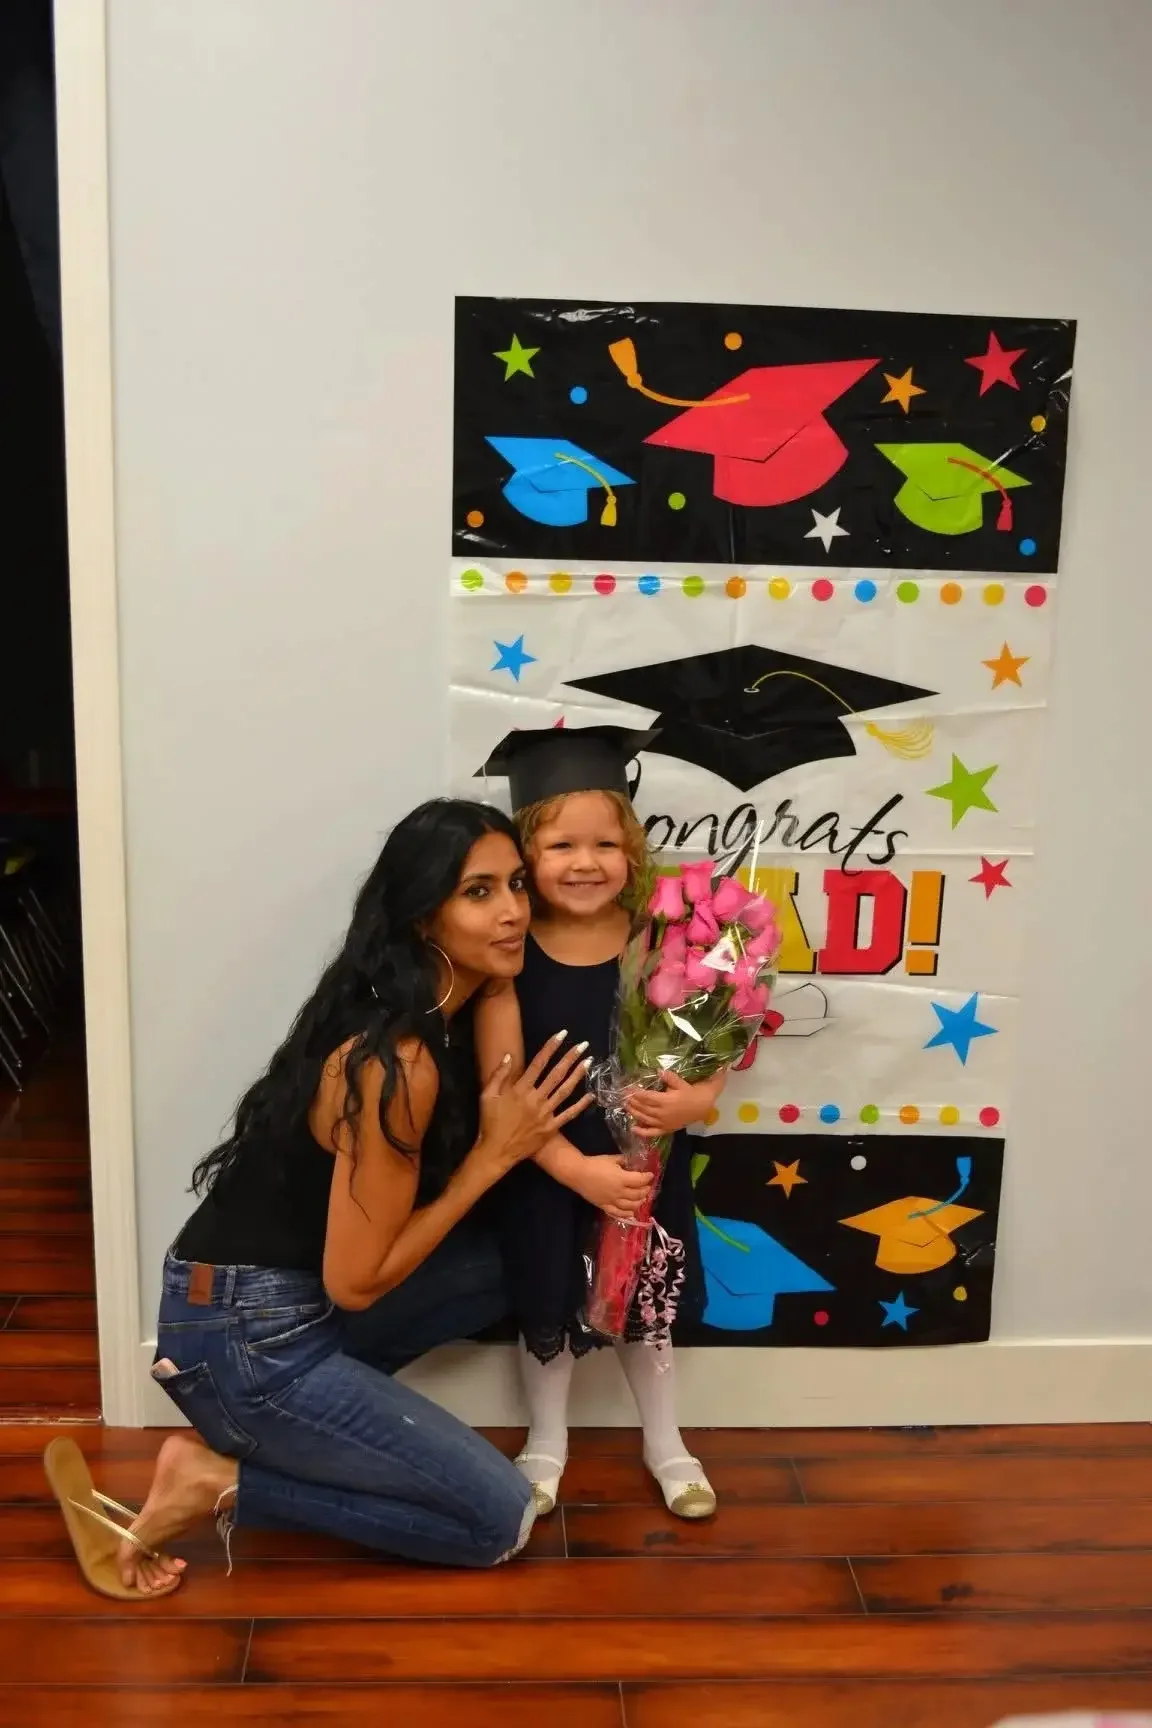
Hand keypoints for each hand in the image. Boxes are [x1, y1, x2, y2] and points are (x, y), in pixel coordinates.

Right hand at [474, 1035, 593, 1177]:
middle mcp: (536, 1099)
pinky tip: (591, 1095)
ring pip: (565, 1090)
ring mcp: (546, 1113)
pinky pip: (569, 1114)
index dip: (551, 1047)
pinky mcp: (551, 1128)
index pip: (539, 1063)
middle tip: (583, 1045)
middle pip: (556, 1074)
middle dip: (570, 1057)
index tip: (562, 1035)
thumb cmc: (490, 1123)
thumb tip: (509, 1056)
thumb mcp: (487, 1096)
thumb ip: (499, 1075)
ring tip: (589, 1062)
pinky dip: (580, 1105)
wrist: (496, 1152)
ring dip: (578, 1075)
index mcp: (520, 1089)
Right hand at [572, 1154, 654, 1221]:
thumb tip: (632, 1163)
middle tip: (647, 1186)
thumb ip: (624, 1161)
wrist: (577, 1173)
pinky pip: (618, 1213)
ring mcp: (612, 1201)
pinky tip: (632, 1212)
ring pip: (631, 1206)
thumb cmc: (594, 1164)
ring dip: (640, 1202)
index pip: (640, 1180)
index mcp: (622, 1178)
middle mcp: (619, 1192)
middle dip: (646, 1190)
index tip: (651, 1175)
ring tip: (643, 1198)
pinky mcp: (605, 1206)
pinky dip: (627, 1214)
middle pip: (638, 1194)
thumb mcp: (612, 1159)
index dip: (647, 1178)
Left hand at [625, 1071, 713, 1138]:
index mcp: (665, 1100)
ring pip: (644, 1118)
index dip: (635, 1093)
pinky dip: (642, 1132)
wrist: (703, 1106)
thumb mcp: (681, 1083)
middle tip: (623, 1097)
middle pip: (643, 1107)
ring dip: (634, 1113)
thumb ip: (669, 1077)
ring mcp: (663, 1122)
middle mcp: (662, 1113)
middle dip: (632, 1102)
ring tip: (626, 1107)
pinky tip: (633, 1128)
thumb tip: (658, 1071)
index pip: (646, 1097)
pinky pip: (652, 1132)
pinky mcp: (666, 1129)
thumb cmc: (692, 1093)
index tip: (627, 1089)